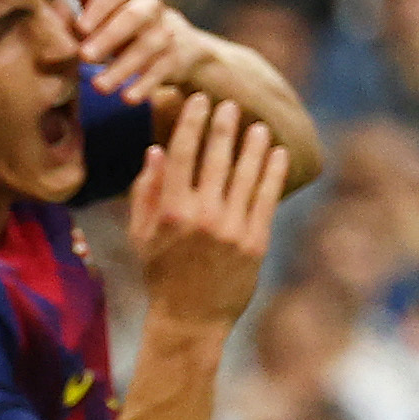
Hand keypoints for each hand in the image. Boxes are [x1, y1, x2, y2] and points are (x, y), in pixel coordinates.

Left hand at [58, 0, 205, 107]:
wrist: (170, 40)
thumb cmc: (119, 17)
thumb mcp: (99, 0)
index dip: (98, 9)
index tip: (79, 28)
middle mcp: (150, 5)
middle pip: (133, 18)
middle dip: (108, 38)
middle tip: (84, 57)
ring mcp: (165, 31)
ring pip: (148, 47)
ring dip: (123, 68)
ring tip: (99, 87)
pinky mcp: (174, 57)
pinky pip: (162, 71)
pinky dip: (145, 85)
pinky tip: (128, 99)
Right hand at [126, 93, 285, 344]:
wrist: (190, 319)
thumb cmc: (161, 273)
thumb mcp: (141, 234)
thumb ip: (146, 191)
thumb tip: (156, 150)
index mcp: (171, 211)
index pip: (182, 154)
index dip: (191, 122)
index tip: (198, 100)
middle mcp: (202, 216)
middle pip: (216, 158)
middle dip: (224, 126)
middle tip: (231, 104)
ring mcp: (231, 229)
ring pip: (246, 175)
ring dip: (253, 145)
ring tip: (258, 125)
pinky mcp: (255, 243)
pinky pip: (266, 199)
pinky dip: (272, 173)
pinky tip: (276, 153)